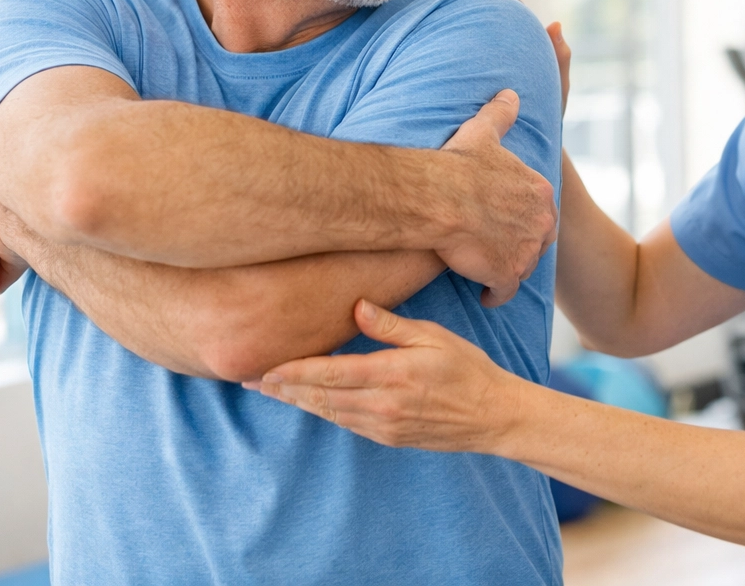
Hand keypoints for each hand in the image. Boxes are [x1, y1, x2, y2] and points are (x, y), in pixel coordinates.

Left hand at [251, 299, 524, 453]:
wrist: (493, 416)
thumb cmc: (467, 369)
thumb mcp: (433, 337)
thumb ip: (391, 326)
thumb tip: (357, 307)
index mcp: (391, 375)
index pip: (330, 374)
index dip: (294, 372)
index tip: (266, 369)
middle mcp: (383, 405)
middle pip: (321, 398)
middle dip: (284, 389)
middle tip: (251, 381)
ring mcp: (385, 425)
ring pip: (330, 414)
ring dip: (299, 403)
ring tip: (271, 392)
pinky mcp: (389, 437)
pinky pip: (347, 424)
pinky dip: (324, 413)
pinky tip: (310, 404)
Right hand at [436, 0, 569, 114]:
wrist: (532, 136)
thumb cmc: (548, 114)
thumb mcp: (557, 89)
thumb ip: (560, 59)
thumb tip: (554, 24)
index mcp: (527, 35)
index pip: (507, 0)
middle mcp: (508, 36)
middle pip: (484, 0)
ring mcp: (491, 49)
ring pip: (471, 16)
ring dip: (450, 4)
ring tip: (426, 0)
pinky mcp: (476, 62)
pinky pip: (460, 39)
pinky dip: (445, 28)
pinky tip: (425, 27)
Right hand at [438, 90, 557, 306]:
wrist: (436, 197)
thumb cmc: (457, 165)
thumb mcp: (483, 133)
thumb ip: (501, 114)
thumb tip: (511, 93)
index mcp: (539, 190)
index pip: (541, 210)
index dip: (525, 218)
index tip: (509, 221)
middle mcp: (540, 222)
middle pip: (537, 241)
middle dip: (523, 245)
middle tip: (501, 248)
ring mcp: (525, 251)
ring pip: (523, 267)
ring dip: (510, 270)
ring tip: (491, 270)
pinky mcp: (506, 275)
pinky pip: (505, 292)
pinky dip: (496, 295)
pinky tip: (485, 296)